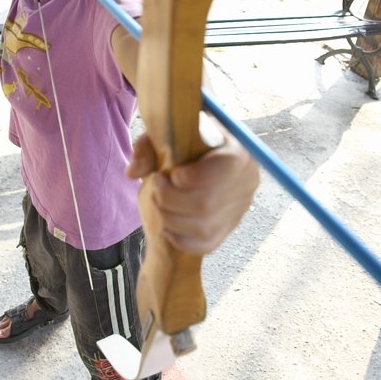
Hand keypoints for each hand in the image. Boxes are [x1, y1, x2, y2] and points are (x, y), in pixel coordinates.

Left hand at [128, 131, 258, 253]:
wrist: (195, 163)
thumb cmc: (183, 145)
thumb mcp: (164, 134)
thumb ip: (147, 146)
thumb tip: (134, 171)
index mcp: (238, 151)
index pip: (226, 166)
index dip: (194, 175)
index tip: (171, 174)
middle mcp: (245, 181)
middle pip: (207, 203)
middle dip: (170, 199)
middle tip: (155, 187)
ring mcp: (238, 209)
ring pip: (203, 228)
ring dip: (170, 219)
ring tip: (158, 204)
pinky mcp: (228, 228)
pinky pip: (205, 245)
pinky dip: (180, 239)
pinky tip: (166, 226)